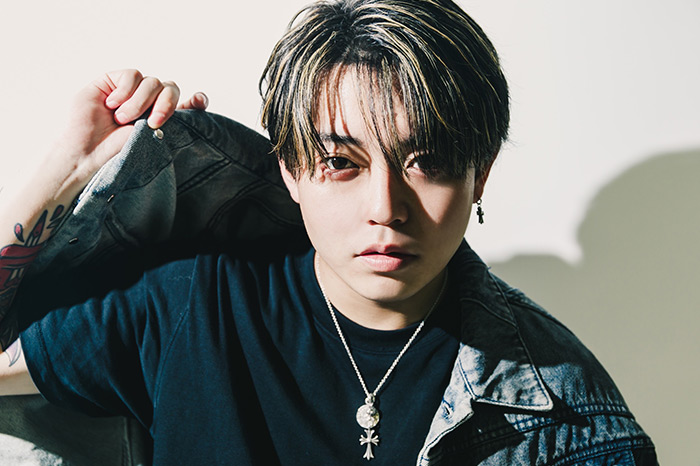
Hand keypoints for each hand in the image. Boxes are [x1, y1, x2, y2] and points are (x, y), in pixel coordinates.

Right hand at [51, 70, 207, 196]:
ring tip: (122, 119)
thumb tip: (199, 99)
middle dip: (165, 105)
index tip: (200, 101)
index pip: (186, 103)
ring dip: (139, 102)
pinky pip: (131, 75)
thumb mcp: (152, 137)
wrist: (88, 152)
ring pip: (151, 81)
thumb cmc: (118, 150)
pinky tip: (112, 105)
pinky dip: (125, 90)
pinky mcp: (112, 80)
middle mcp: (149, 102)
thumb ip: (173, 119)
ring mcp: (131, 90)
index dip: (197, 101)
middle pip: (170, 88)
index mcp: (162, 117)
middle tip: (152, 123)